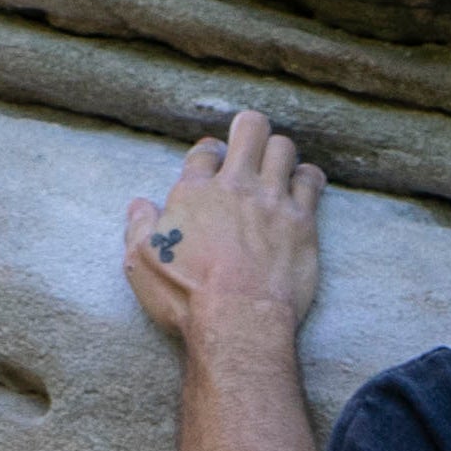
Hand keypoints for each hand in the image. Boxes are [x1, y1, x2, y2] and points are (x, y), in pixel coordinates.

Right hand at [125, 109, 323, 350]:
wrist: (237, 321)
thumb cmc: (186, 298)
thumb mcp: (141, 262)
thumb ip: (138, 227)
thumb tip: (139, 205)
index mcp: (193, 192)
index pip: (205, 151)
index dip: (211, 154)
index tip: (215, 164)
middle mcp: (235, 187)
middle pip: (250, 129)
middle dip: (250, 131)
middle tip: (250, 147)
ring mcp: (271, 201)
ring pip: (283, 148)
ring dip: (279, 154)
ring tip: (277, 170)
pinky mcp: (301, 221)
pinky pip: (311, 180)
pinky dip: (308, 178)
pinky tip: (304, 187)